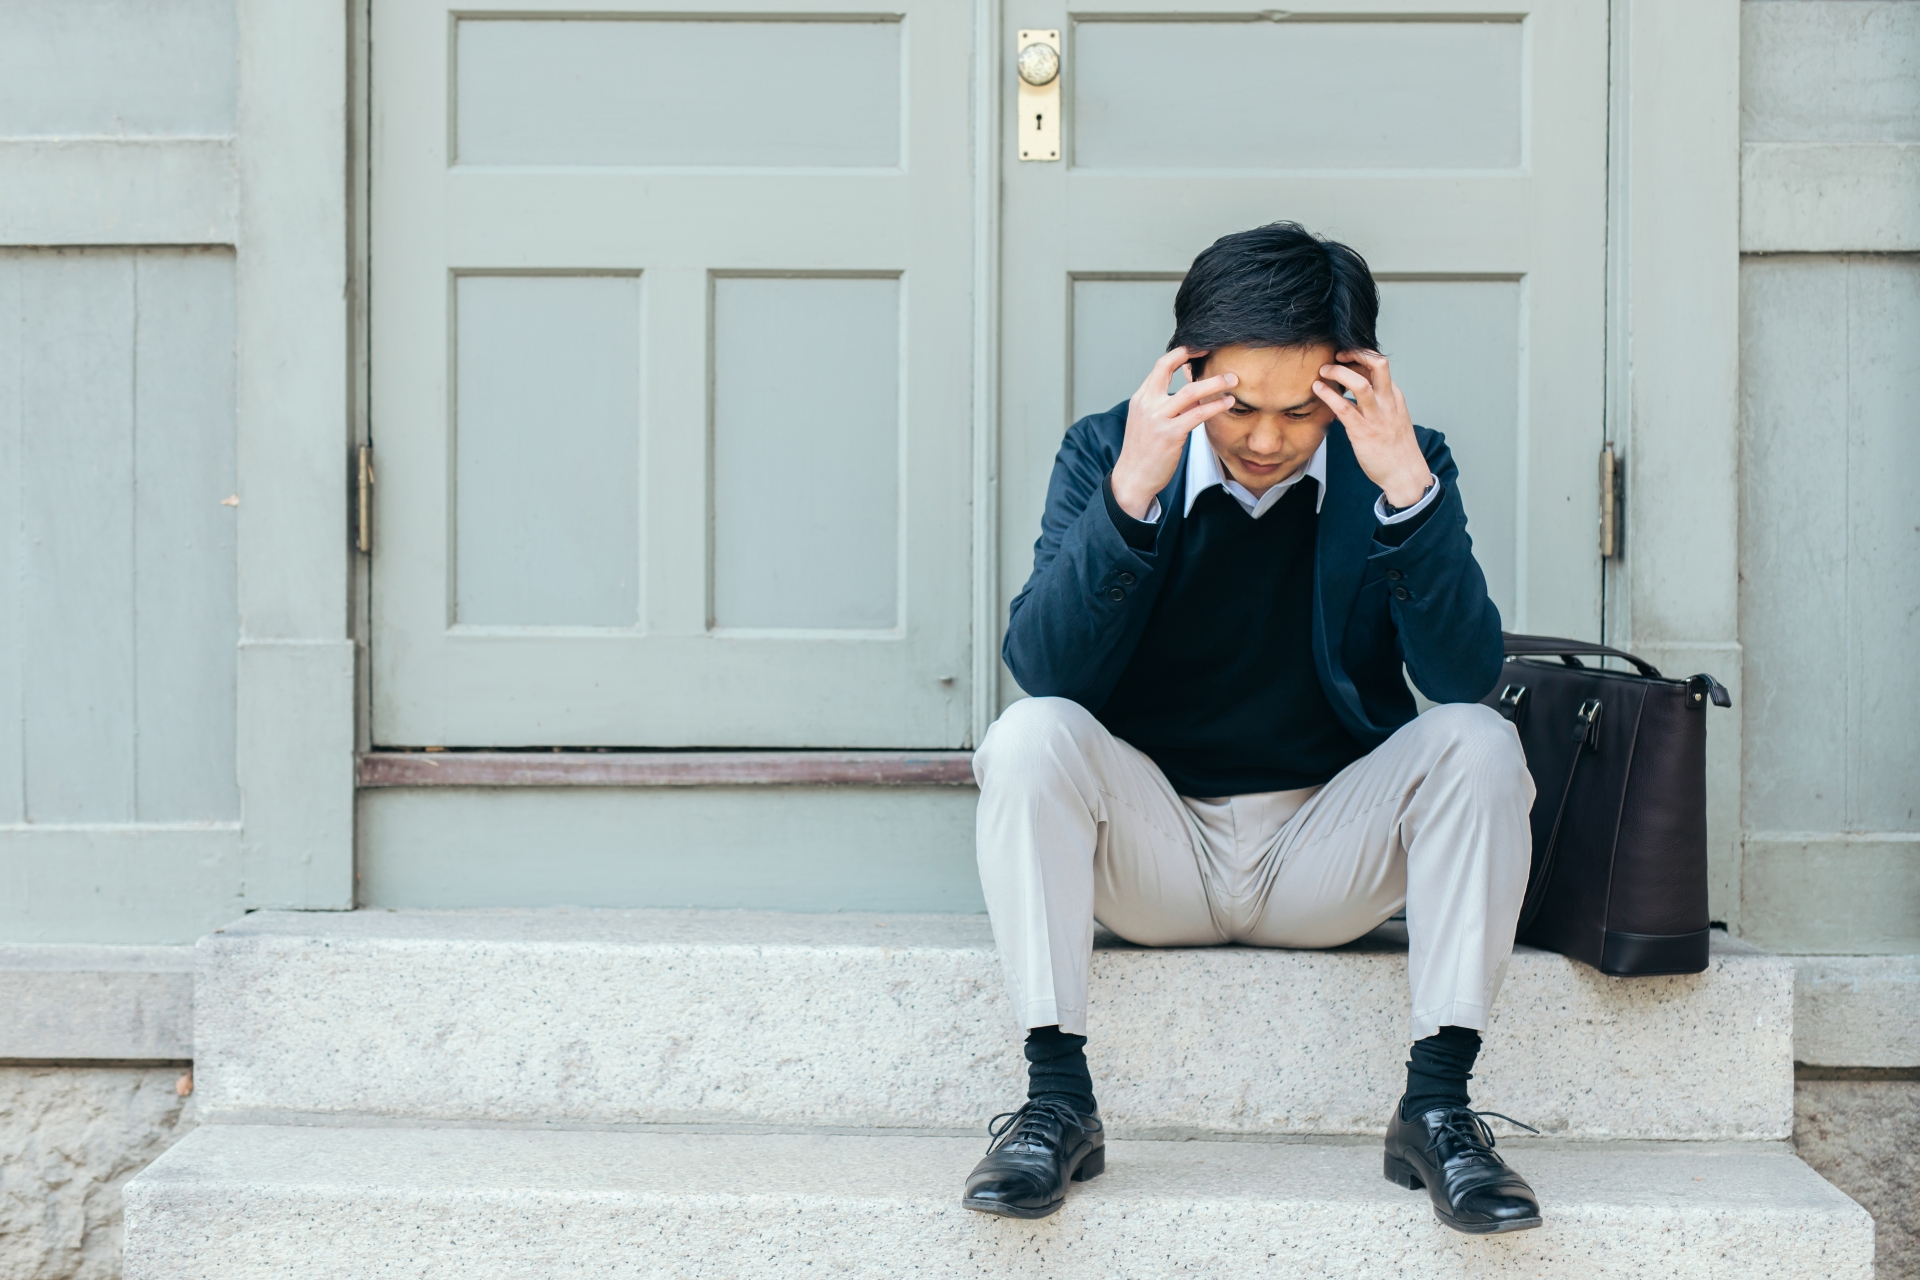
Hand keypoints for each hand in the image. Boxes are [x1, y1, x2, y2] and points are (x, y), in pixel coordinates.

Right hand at [1109, 347, 1236, 519]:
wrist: (1132, 479)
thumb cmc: (1142, 453)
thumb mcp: (1147, 423)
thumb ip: (1165, 406)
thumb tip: (1192, 396)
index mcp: (1141, 398)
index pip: (1160, 365)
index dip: (1181, 353)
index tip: (1199, 349)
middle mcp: (1147, 404)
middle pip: (1169, 367)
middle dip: (1194, 357)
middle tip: (1215, 354)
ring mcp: (1157, 419)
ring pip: (1190, 392)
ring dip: (1215, 383)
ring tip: (1233, 381)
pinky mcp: (1170, 435)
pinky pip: (1197, 414)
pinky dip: (1215, 406)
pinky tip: (1227, 403)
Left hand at [1312, 350, 1432, 507]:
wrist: (1405, 474)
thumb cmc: (1396, 448)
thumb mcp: (1394, 417)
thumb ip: (1380, 402)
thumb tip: (1361, 391)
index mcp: (1395, 396)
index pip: (1381, 365)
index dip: (1362, 356)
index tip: (1347, 357)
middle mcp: (1387, 402)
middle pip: (1378, 364)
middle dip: (1356, 353)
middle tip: (1337, 355)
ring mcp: (1376, 416)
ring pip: (1359, 383)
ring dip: (1338, 372)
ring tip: (1324, 371)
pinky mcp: (1362, 432)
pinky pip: (1343, 407)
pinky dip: (1328, 394)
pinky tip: (1318, 389)